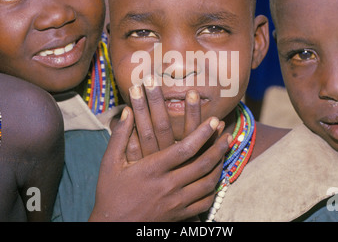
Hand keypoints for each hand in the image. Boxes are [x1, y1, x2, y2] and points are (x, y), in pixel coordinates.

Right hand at [90, 81, 229, 221]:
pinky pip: (204, 202)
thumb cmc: (110, 193)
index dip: (202, 133)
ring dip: (220, 165)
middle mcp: (168, 185)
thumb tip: (127, 111)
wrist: (112, 226)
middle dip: (218, 147)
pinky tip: (216, 178)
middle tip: (227, 134)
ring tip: (225, 153)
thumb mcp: (110, 163)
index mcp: (152, 170)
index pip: (184, 149)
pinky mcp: (179, 214)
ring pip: (207, 183)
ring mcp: (176, 202)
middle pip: (202, 164)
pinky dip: (214, 189)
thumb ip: (120, 136)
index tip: (214, 120)